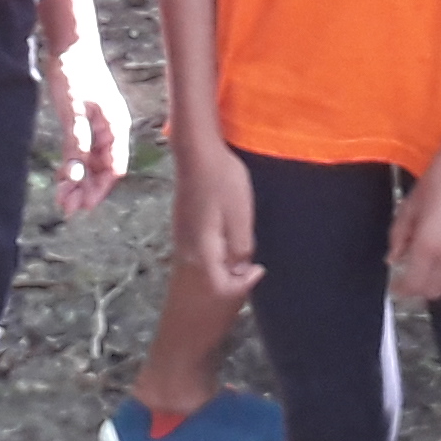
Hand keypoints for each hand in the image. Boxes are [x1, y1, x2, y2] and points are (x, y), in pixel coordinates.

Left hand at [40, 31, 129, 216]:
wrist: (71, 46)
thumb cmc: (73, 73)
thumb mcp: (72, 110)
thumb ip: (75, 144)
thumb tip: (75, 177)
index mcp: (116, 126)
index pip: (114, 168)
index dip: (99, 189)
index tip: (82, 206)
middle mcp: (113, 130)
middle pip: (105, 170)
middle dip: (88, 190)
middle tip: (66, 208)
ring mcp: (102, 127)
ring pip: (94, 164)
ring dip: (81, 182)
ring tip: (62, 198)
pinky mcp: (90, 124)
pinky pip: (85, 154)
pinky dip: (75, 168)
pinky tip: (62, 179)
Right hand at [173, 138, 262, 303]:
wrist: (198, 153)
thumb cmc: (222, 181)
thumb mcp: (241, 215)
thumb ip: (241, 248)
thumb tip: (241, 270)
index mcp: (202, 250)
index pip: (218, 287)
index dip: (241, 285)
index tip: (258, 268)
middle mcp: (186, 249)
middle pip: (210, 280)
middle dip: (234, 278)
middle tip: (253, 261)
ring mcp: (182, 238)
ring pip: (205, 266)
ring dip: (226, 265)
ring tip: (243, 246)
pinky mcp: (183, 228)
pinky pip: (201, 253)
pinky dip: (217, 253)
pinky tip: (228, 234)